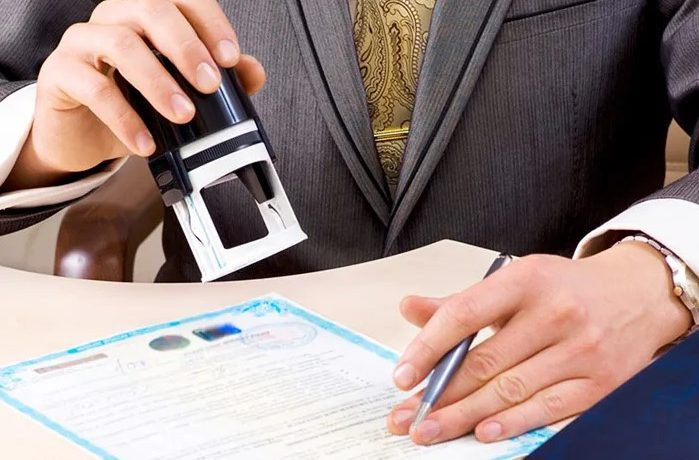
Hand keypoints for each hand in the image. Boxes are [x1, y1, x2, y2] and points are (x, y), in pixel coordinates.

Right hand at [4, 0, 265, 189]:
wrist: (85, 136)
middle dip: (187, 47)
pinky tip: (146, 142)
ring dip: (158, 82)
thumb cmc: (133, 104)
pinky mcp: (60, 73)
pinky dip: (125, 118)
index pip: (182, 0)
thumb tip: (254, 71)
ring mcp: (83, 41)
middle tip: (210, 84)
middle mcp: (114, 18)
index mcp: (146, 14)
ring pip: (122, 44)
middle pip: (151, 10)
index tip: (231, 58)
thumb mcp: (179, 92)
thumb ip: (216, 78)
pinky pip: (94, 88)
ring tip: (183, 114)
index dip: (210, 23)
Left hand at [387, 242, 691, 444]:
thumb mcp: (514, 280)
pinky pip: (547, 408)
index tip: (403, 375)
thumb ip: (461, 301)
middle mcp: (555, 313)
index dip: (428, 348)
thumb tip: (410, 308)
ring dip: (464, 415)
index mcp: (526, 279)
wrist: (637, 295)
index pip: (464, 315)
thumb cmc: (564, 289)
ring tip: (431, 429)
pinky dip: (511, 423)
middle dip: (439, 394)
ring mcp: (581, 350)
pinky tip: (481, 431)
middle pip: (485, 362)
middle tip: (406, 416)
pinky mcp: (600, 382)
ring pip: (510, 390)